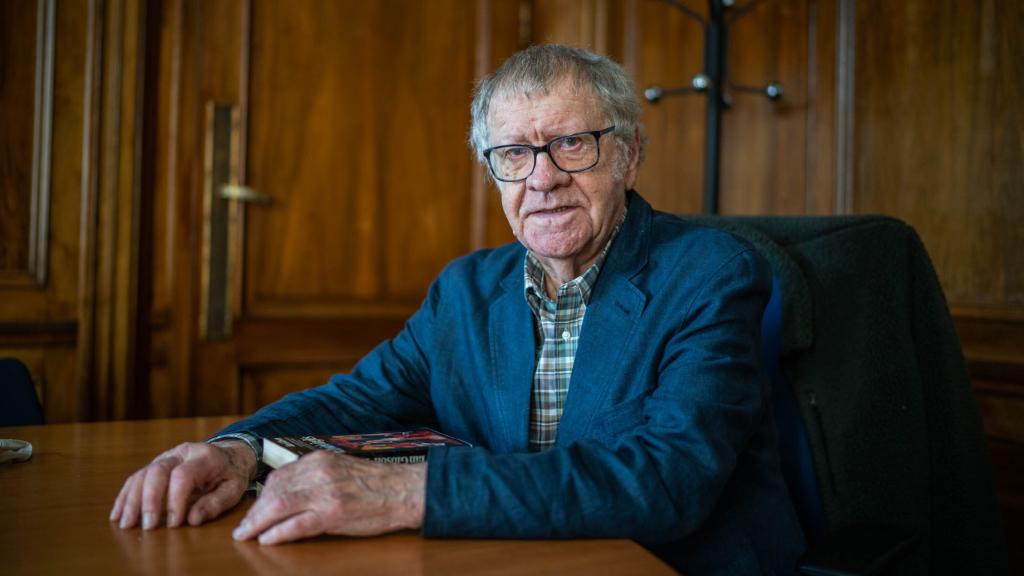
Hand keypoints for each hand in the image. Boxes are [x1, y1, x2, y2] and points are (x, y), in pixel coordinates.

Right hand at [110, 440, 256, 529]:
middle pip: (157, 472)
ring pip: (142, 474)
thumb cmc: (231, 474)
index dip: (176, 500)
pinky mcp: (155, 464)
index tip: (174, 523)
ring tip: (126, 524)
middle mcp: (182, 452)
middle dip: (150, 500)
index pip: (183, 476)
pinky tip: (118, 514)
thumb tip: (192, 520)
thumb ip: (216, 503)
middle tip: (147, 526)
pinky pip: (136, 478)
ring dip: (132, 500)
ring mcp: (166, 457)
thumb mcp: (233, 489)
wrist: (228, 455)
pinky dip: (125, 496)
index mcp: (204, 457)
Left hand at [231, 451, 425, 544]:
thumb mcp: (342, 471)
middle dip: (254, 512)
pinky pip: (297, 524)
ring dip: (258, 523)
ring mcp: (325, 493)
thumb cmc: (376, 485)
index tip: (253, 510)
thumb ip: (316, 478)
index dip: (261, 496)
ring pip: (279, 506)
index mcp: (320, 461)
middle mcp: (319, 473)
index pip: (279, 477)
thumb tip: (288, 493)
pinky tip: (268, 540)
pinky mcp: (333, 513)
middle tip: (243, 528)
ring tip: (247, 535)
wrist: (405, 490)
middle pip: (274, 491)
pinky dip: (279, 533)